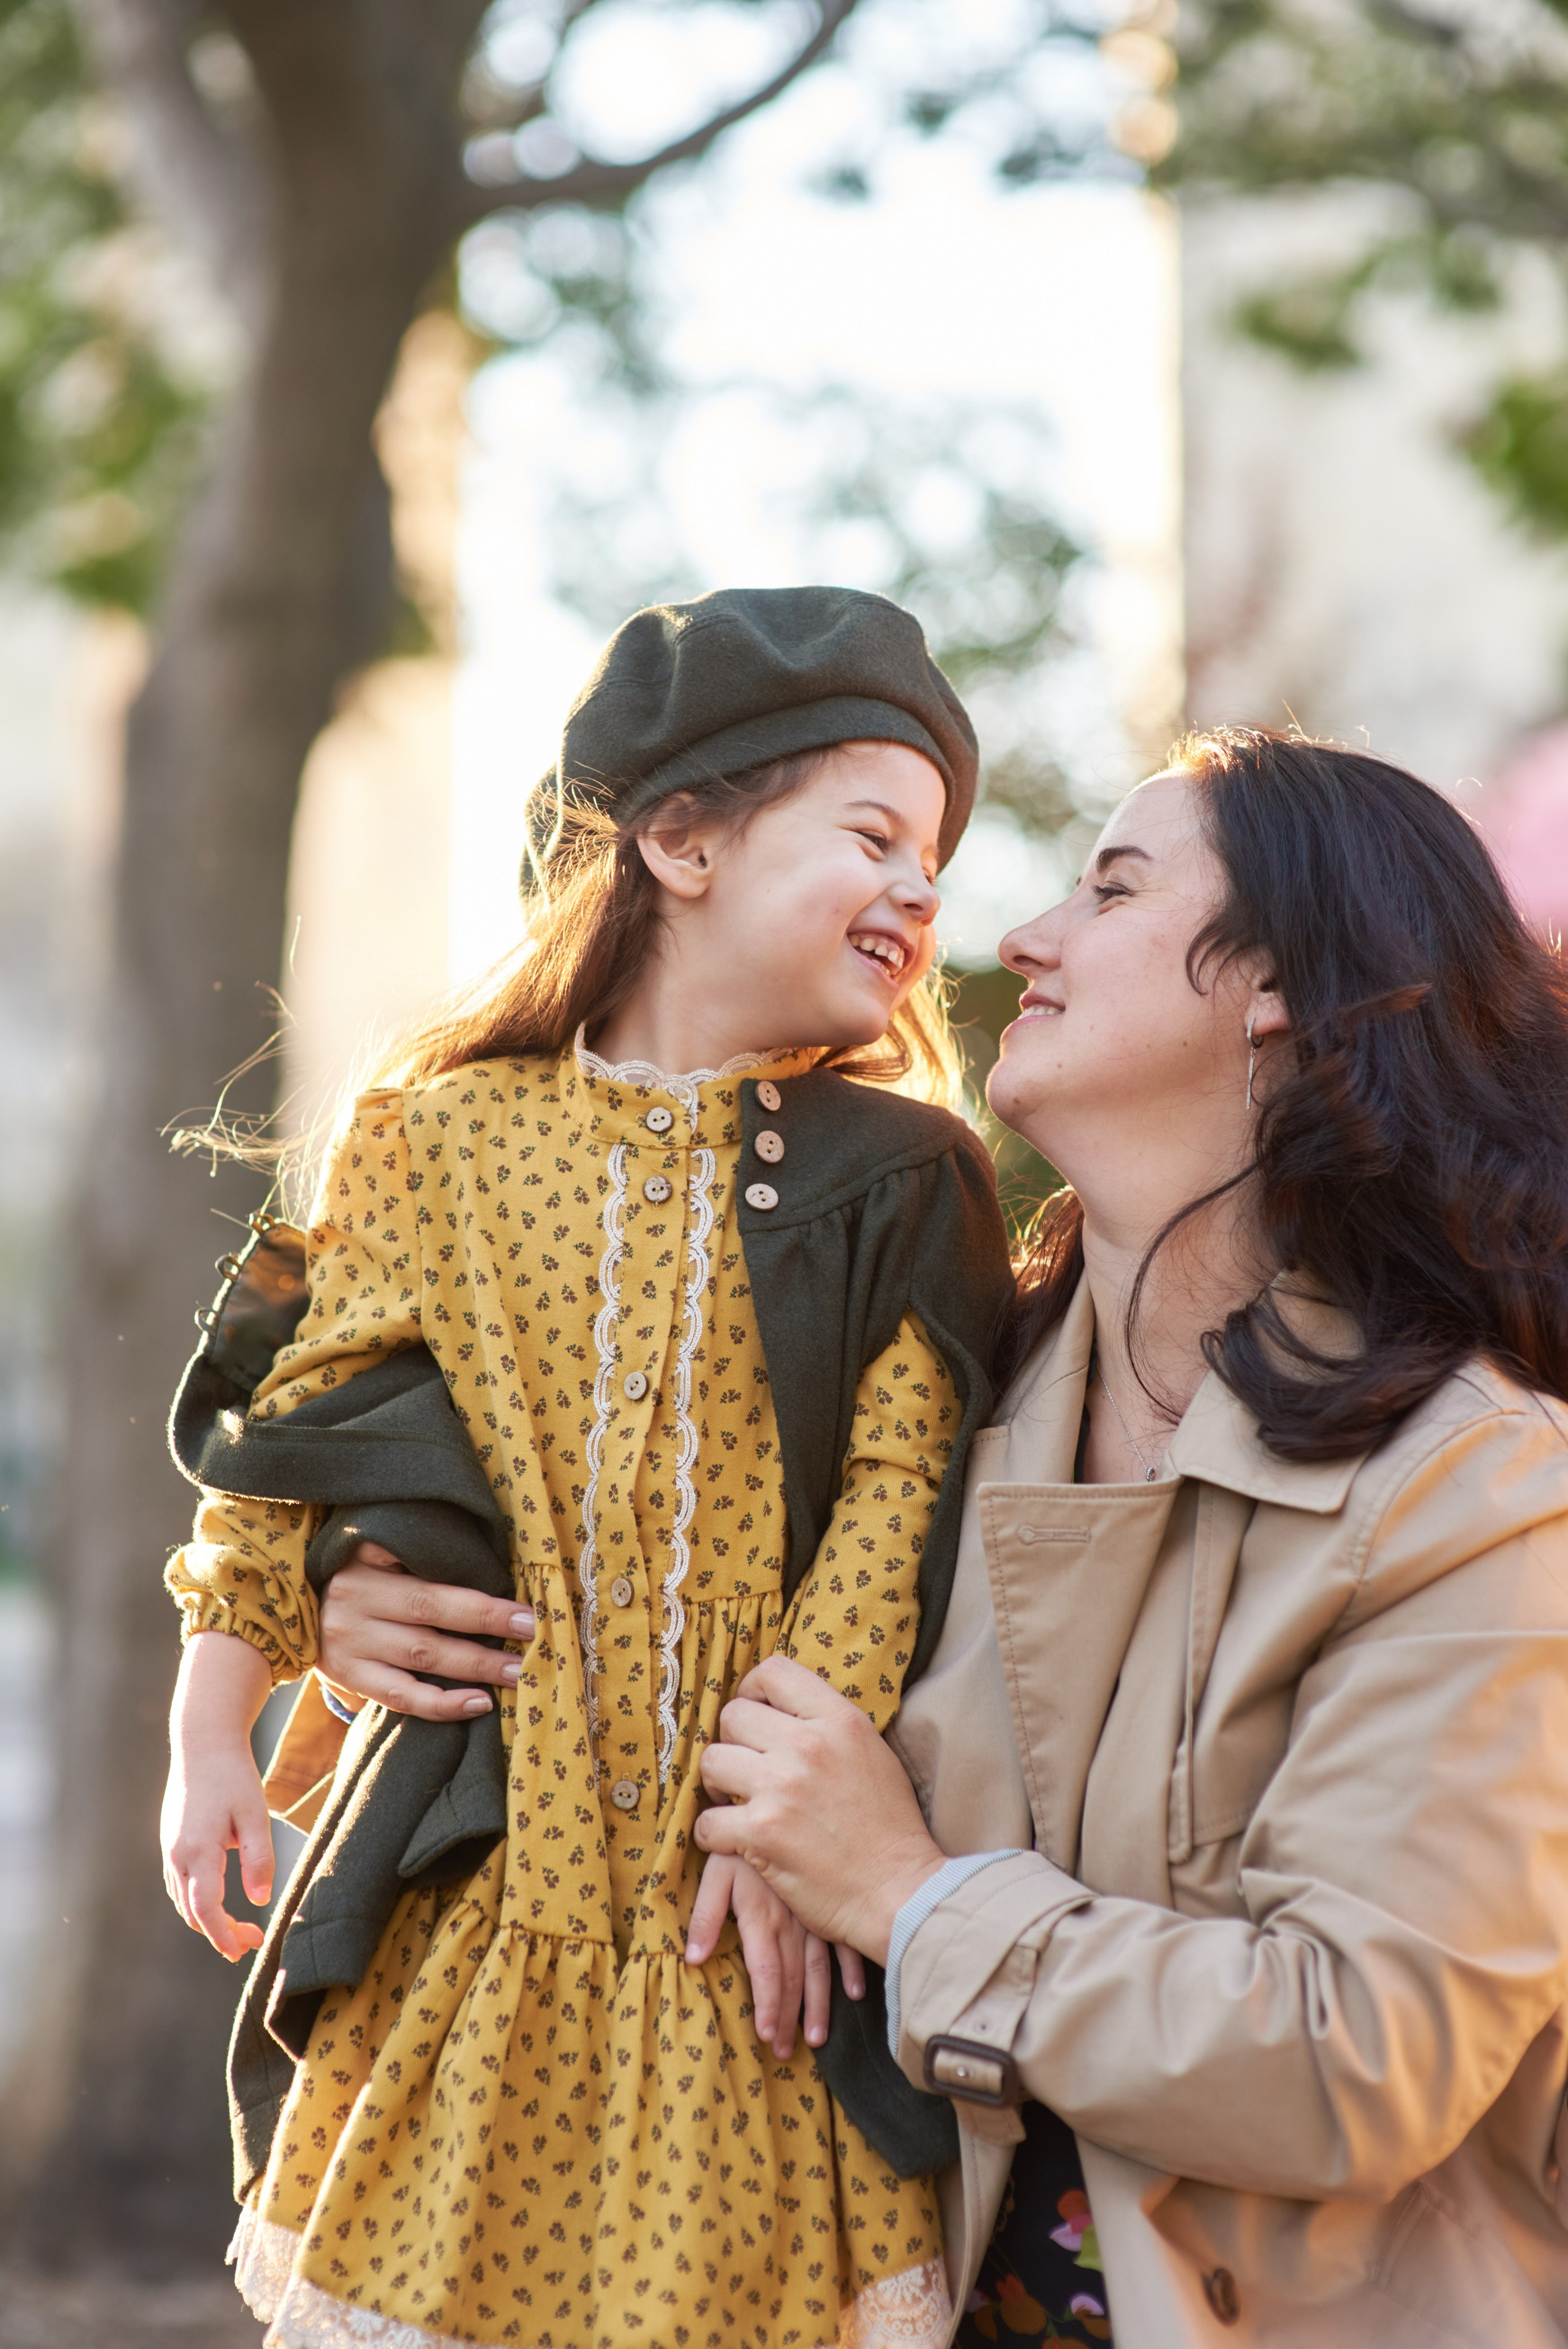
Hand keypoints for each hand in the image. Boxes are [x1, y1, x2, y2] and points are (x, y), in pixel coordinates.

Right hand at [161, 1630, 274, 1961]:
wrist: (203, 1742)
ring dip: (208, 1919)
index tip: (243, 1951)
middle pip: (193, 1912)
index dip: (223, 1936)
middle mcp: (178, 1855)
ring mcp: (170, 1849)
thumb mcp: (255, 1814)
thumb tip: (259, 1900)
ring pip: (184, 1901)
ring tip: (240, 1926)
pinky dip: (197, 1901)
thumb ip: (258, 1858)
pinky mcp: (171, 1841)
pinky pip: (180, 1884)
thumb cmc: (234, 1776)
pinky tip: (219, 1899)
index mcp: (199, 1851)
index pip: (206, 1910)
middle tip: (253, 1939)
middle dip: (220, 1933)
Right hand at [317, 1543, 535, 1721]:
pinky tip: (479, 1703)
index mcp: (367, 1554)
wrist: (300, 1613)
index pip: (428, 1565)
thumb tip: (496, 1572)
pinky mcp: (347, 1675)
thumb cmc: (363, 1579)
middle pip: (430, 1608)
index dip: (477, 1589)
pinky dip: (443, 1704)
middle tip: (532, 1634)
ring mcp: (348, 1639)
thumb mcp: (379, 1554)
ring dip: (476, 1666)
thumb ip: (421, 1556)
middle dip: (488, 1622)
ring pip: (422, 1654)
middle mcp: (355, 1595)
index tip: (524, 1605)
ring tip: (518, 1673)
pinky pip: (401, 1696)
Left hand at [684, 1852, 866, 2058]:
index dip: (767, 2007)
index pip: (766, 1971)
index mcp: (763, 1915)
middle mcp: (792, 1920)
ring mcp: (815, 1910)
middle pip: (793, 1978)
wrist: (783, 1801)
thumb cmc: (741, 1835)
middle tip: (785, 2051)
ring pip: (820, 1966)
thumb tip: (694, 1959)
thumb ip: (706, 1913)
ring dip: (818, 2003)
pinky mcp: (831, 1896)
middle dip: (789, 2017)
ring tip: (815, 2038)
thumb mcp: (717, 1868)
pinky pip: (844, 1939)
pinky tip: (856, 1992)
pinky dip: (851, 1967)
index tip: (766, 2037)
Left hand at [696, 1655, 945, 1964]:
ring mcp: (781, 1787)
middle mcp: (808, 1745)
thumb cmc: (891, 1827)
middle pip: (733, 1716)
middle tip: (746, 1769)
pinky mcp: (761, 1833)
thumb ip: (830, 1726)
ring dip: (719, 1785)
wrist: (900, 1891)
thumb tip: (786, 1710)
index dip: (753, 1691)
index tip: (755, 1717)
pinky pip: (707, 1821)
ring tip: (737, 1802)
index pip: (773, 1672)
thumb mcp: (872, 1753)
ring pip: (712, 1762)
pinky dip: (714, 1834)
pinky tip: (734, 1841)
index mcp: (839, 1719)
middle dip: (733, 1743)